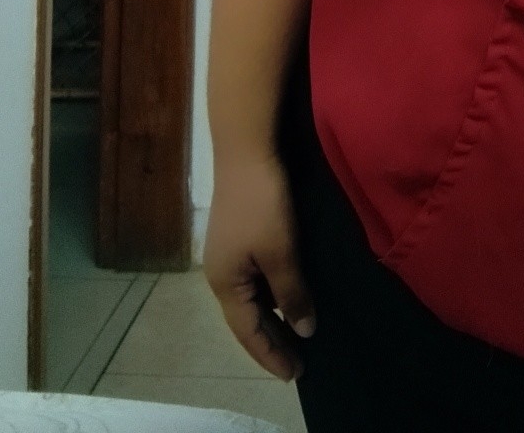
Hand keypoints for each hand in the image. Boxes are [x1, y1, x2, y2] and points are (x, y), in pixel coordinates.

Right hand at [204, 149, 316, 382]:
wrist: (246, 149)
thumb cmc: (262, 204)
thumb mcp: (282, 252)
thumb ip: (292, 294)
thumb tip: (304, 330)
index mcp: (224, 284)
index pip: (248, 333)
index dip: (272, 355)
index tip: (297, 374)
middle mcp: (220, 273)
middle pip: (246, 319)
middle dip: (271, 341)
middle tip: (300, 361)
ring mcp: (227, 253)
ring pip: (252, 297)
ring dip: (273, 316)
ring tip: (299, 331)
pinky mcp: (239, 234)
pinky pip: (256, 277)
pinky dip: (273, 292)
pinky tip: (290, 292)